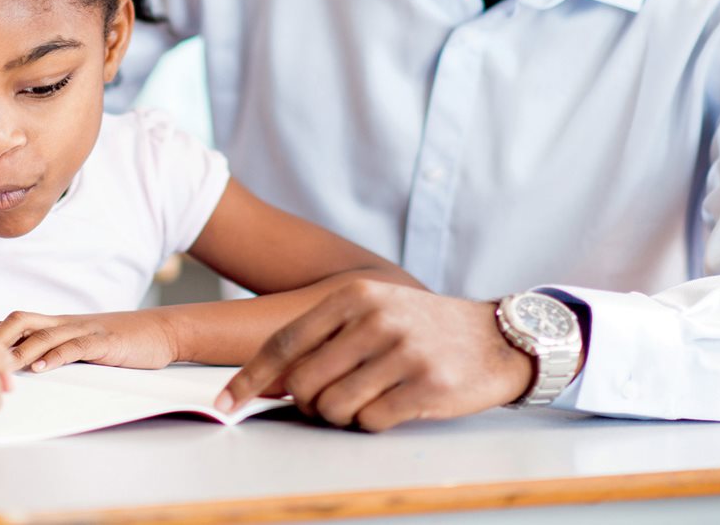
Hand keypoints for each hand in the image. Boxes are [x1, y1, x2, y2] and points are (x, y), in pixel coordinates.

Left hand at [0, 309, 176, 372]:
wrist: (161, 331)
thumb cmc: (122, 341)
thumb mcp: (85, 344)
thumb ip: (58, 350)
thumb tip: (25, 368)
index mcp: (59, 324)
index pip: (16, 323)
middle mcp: (67, 323)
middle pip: (21, 320)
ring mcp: (85, 330)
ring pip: (43, 334)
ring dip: (18, 353)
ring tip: (0, 371)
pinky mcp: (104, 342)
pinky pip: (75, 346)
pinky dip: (56, 356)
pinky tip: (41, 369)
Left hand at [215, 280, 536, 430]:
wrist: (494, 337)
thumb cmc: (422, 328)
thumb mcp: (374, 311)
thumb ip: (326, 336)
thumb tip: (269, 380)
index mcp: (354, 297)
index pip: (285, 343)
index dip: (250, 378)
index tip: (225, 403)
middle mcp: (375, 320)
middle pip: (303, 384)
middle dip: (308, 402)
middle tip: (332, 397)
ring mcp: (401, 352)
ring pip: (334, 408)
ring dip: (343, 415)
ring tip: (370, 396)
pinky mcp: (425, 386)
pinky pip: (370, 423)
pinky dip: (374, 422)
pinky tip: (395, 402)